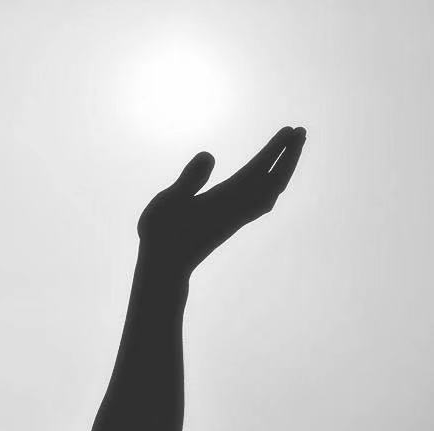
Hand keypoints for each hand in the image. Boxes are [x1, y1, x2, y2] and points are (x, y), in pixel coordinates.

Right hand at [137, 126, 305, 275]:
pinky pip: (262, 204)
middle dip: (289, 156)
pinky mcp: (231, 224)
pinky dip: (273, 187)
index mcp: (223, 201)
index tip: (290, 131)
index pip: (257, 171)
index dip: (274, 150)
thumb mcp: (167, 201)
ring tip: (290, 151)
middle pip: (273, 181)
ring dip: (283, 170)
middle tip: (301, 131)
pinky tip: (270, 183)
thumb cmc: (160, 234)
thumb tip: (209, 154)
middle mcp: (236, 210)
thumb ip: (189, 179)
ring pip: (271, 193)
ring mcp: (236, 219)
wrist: (165, 268)